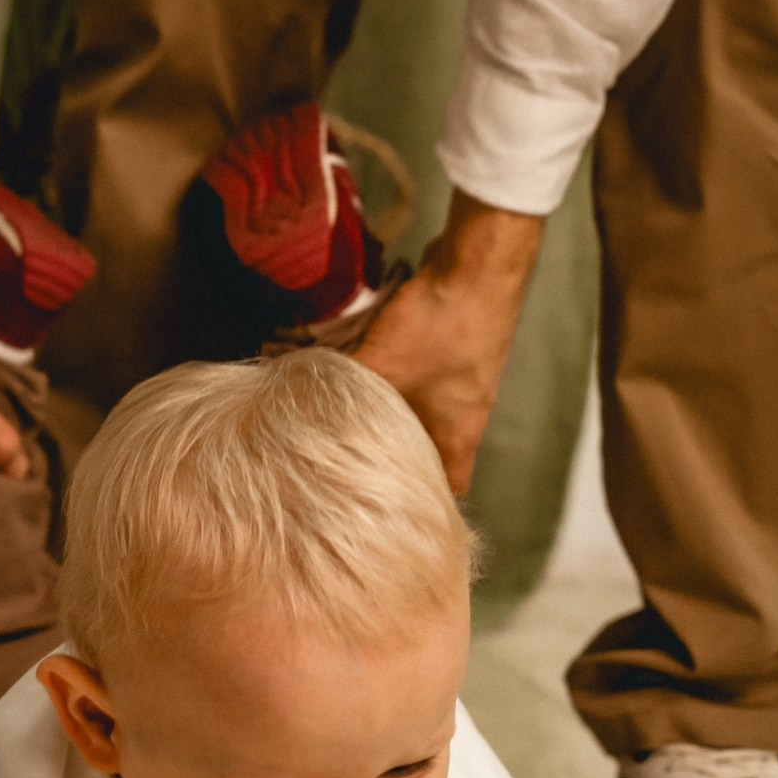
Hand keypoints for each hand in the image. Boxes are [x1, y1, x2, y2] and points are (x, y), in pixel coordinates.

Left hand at [354, 191, 543, 495]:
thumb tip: (297, 407)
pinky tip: (362, 371)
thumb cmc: (442, 326)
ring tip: (348, 420)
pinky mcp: (453, 347)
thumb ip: (342, 391)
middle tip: (352, 468)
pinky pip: (419, 376)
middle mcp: (464, 412)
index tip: (390, 514)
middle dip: (394, 459)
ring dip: (390, 415)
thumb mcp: (381, 366)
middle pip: (429, 451)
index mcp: (458, 434)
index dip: (424, 504)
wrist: (480, 263)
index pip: (449, 489)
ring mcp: (461, 379)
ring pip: (421, 412)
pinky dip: (393, 379)